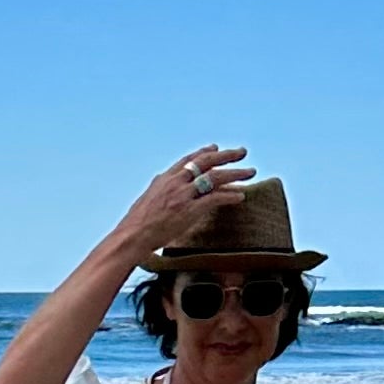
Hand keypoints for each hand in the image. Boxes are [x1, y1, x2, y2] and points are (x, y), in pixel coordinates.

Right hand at [113, 145, 253, 259]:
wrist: (132, 235)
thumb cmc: (137, 223)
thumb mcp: (148, 198)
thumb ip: (159, 189)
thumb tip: (162, 183)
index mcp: (165, 178)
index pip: (188, 159)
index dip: (204, 152)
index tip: (216, 147)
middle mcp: (176, 182)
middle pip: (206, 162)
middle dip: (227, 155)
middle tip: (242, 152)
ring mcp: (183, 195)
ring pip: (215, 177)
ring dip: (236, 173)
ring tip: (250, 172)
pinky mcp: (190, 210)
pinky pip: (216, 198)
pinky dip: (230, 195)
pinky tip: (241, 196)